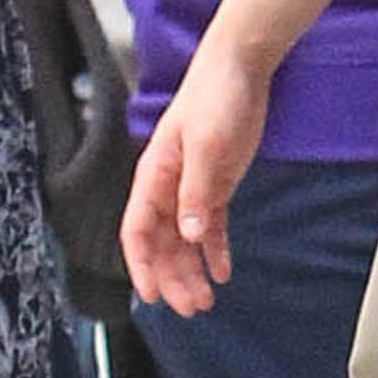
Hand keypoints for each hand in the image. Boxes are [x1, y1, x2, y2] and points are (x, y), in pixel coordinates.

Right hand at [119, 44, 270, 314]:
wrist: (239, 69)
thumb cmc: (215, 98)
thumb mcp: (206, 145)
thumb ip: (197, 190)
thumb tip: (190, 234)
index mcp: (154, 177)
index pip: (138, 231)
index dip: (141, 265)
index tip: (150, 296)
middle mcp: (167, 188)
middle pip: (163, 244)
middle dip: (173, 278)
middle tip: (192, 308)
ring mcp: (191, 188)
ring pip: (185, 241)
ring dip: (192, 271)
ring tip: (206, 300)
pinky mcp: (215, 185)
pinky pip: (211, 227)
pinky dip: (215, 251)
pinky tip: (222, 273)